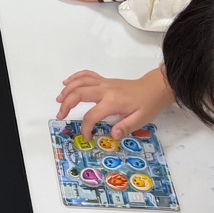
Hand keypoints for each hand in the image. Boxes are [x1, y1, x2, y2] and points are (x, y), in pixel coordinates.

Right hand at [56, 67, 174, 139]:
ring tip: (58, 101)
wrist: (155, 88)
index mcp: (113, 102)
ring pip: (80, 83)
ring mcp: (104, 83)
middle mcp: (105, 90)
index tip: (86, 137)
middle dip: (66, 105)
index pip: (92, 115)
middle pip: (79, 94)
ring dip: (67, 91)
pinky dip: (75, 77)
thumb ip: (125, 127)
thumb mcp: (141, 119)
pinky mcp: (105, 81)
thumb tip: (113, 135)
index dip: (86, 128)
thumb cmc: (148, 104)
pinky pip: (87, 75)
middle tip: (60, 115)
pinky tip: (67, 83)